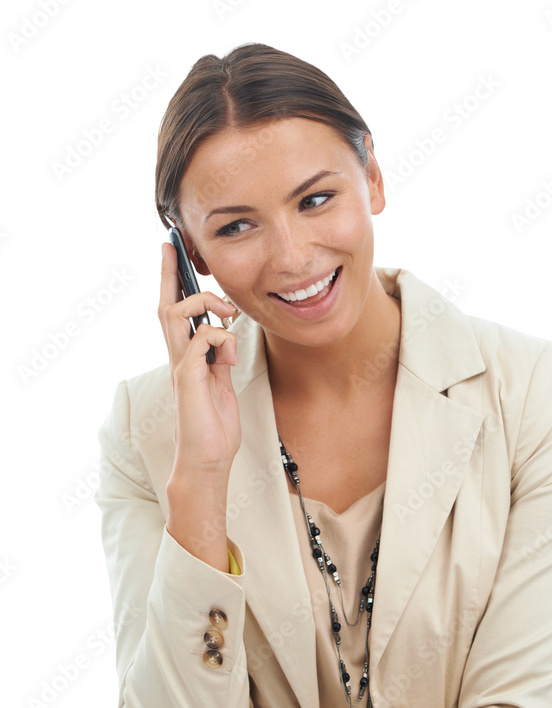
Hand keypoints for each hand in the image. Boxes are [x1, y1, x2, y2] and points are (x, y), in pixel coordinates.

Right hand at [158, 241, 240, 474]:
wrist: (208, 459)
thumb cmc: (214, 427)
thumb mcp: (221, 384)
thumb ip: (219, 360)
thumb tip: (224, 340)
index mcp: (186, 359)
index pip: (173, 314)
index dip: (172, 284)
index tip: (172, 255)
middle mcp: (178, 359)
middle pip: (166, 306)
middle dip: (170, 274)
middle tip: (171, 247)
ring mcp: (180, 367)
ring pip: (175, 315)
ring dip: (203, 303)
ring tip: (226, 312)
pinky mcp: (187, 378)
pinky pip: (200, 340)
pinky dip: (219, 337)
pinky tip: (229, 356)